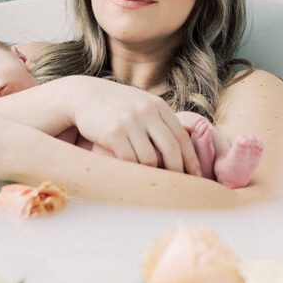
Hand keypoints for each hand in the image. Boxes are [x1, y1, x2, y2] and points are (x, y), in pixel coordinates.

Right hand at [61, 77, 201, 175]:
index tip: (197, 176)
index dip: (191, 159)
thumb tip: (183, 147)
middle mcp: (146, 112)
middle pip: (171, 149)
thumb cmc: (116, 105)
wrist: (84, 96)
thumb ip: (159, 121)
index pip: (181, 137)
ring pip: (150, 158)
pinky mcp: (113, 133)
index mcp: (157, 106)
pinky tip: (133, 176)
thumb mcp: (141, 105)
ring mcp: (130, 122)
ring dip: (152, 173)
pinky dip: (133, 170)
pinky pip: (129, 159)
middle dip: (177, 171)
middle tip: (179, 187)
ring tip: (153, 182)